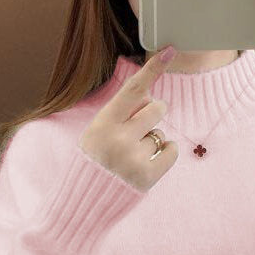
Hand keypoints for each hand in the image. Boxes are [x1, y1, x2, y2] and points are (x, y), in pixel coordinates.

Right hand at [78, 45, 179, 192]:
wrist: (84, 203)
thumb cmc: (93, 164)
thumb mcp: (96, 133)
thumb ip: (120, 115)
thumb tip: (152, 98)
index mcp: (103, 123)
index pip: (133, 90)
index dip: (152, 69)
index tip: (170, 51)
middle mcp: (119, 139)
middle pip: (156, 109)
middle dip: (154, 114)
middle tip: (139, 129)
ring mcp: (134, 159)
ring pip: (160, 133)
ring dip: (153, 140)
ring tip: (133, 155)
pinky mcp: (147, 177)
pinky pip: (171, 151)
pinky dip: (166, 153)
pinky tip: (151, 162)